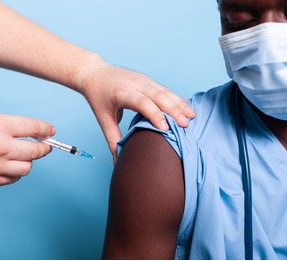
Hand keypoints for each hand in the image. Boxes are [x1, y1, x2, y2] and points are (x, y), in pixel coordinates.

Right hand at [0, 110, 54, 185]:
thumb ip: (9, 126)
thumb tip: (29, 134)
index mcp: (0, 126)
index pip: (34, 128)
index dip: (46, 129)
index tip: (51, 131)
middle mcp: (1, 146)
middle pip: (36, 150)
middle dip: (44, 147)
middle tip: (45, 146)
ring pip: (27, 167)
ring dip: (29, 161)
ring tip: (24, 156)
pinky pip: (13, 178)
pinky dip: (16, 172)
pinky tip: (11, 165)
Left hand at [79, 60, 195, 161]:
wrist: (95, 73)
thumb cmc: (98, 97)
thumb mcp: (103, 119)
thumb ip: (113, 139)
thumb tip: (118, 161)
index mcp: (123, 92)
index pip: (142, 102)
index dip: (155, 115)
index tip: (165, 128)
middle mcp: (135, 83)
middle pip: (158, 96)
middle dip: (174, 110)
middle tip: (186, 125)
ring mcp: (144, 80)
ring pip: (165, 92)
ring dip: (179, 104)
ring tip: (191, 116)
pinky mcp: (148, 80)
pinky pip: (165, 89)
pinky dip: (176, 99)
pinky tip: (185, 107)